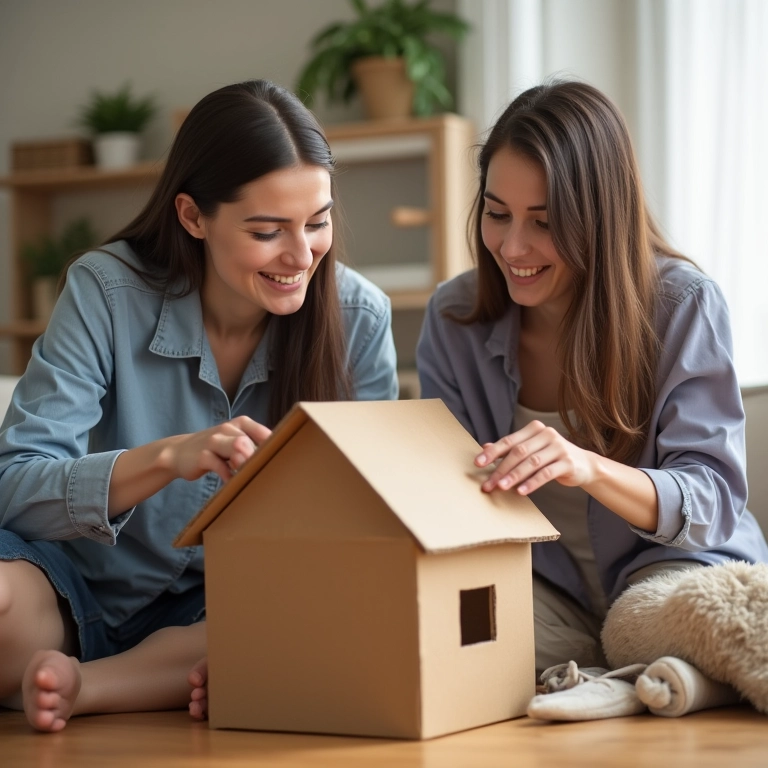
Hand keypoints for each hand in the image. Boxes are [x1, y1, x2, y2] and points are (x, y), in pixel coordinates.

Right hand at [166, 416, 271, 482]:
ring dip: (246, 462)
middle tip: (264, 471)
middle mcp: (228, 429)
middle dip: (257, 457)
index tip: (280, 461)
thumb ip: (253, 447)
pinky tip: (232, 482)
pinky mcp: (202, 455)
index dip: (273, 447)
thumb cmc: (214, 448)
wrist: (179, 452)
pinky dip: (229, 475)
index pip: (262, 432)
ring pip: (236, 446)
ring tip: (249, 475)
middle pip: (250, 440)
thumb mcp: (234, 442)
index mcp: (240, 424)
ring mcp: (214, 441)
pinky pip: (219, 465)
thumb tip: (277, 459)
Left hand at [475, 420, 596, 493]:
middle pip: (518, 452)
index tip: (478, 463)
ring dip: (514, 476)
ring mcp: (558, 447)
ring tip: (501, 487)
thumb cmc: (551, 457)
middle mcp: (547, 434)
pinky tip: (521, 491)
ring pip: (531, 462)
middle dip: (501, 469)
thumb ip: (510, 448)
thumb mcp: (531, 450)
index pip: (509, 441)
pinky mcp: (567, 462)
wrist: (584, 465)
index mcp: (534, 429)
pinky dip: (532, 483)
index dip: (492, 452)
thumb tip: (484, 447)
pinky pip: (546, 473)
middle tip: (488, 484)